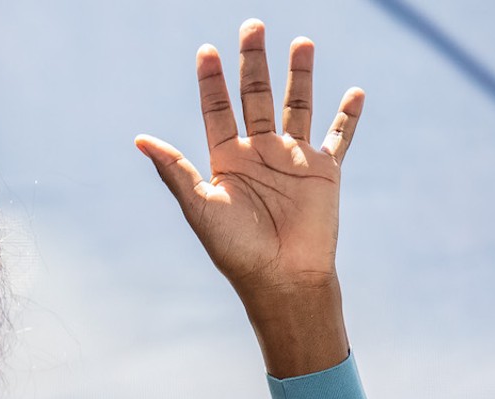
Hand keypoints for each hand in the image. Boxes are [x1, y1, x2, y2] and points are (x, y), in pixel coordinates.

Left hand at [136, 19, 361, 375]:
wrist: (281, 278)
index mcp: (226, 160)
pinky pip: (339, 137)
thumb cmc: (236, 249)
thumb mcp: (201, 207)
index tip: (206, 50)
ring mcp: (293, 159)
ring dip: (299, 75)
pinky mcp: (324, 171)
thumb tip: (140, 139)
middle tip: (252, 25)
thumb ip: (175, 171)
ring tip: (301, 41)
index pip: (217, 110)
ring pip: (297, 105)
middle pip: (256, 96)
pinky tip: (354, 91)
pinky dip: (348, 116)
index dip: (212, 81)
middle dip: (254, 62)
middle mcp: (258, 153)